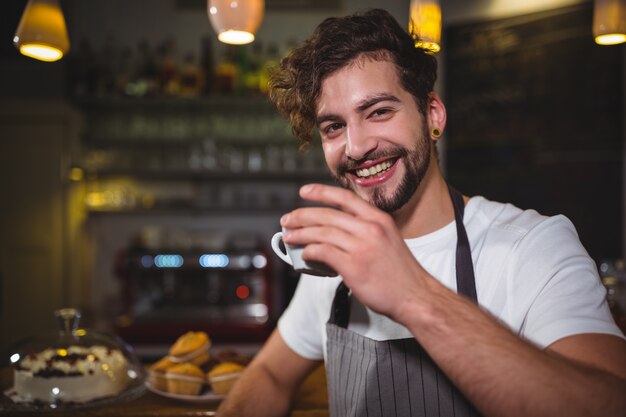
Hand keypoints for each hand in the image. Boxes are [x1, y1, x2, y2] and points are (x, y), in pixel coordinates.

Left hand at [280, 183, 429, 320]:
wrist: (416, 296)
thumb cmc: (401, 272)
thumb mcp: (388, 239)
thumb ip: (365, 230)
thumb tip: (336, 230)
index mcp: (378, 219)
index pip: (345, 198)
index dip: (321, 192)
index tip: (304, 191)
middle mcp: (370, 229)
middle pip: (327, 215)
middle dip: (302, 216)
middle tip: (288, 219)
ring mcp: (361, 247)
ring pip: (321, 233)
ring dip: (300, 234)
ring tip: (289, 237)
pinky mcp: (353, 266)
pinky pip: (322, 252)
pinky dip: (309, 252)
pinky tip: (305, 254)